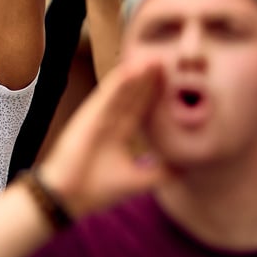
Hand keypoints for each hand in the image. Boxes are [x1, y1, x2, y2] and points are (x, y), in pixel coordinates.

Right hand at [40, 60, 168, 217]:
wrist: (70, 198)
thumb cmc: (96, 190)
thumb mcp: (138, 179)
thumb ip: (160, 171)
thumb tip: (186, 168)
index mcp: (118, 135)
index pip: (140, 110)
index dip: (155, 95)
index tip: (173, 81)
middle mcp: (108, 122)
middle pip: (132, 96)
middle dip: (149, 80)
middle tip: (165, 61)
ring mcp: (97, 117)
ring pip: (121, 91)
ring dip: (136, 75)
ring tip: (154, 59)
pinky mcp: (88, 116)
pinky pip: (106, 95)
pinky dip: (118, 81)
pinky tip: (132, 69)